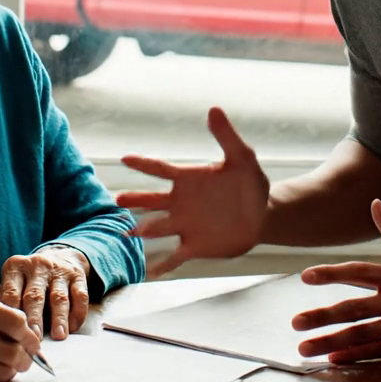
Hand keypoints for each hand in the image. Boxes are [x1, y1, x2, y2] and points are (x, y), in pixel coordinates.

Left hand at [0, 247, 90, 340]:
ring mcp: (59, 270)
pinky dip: (77, 313)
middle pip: (34, 296)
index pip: (10, 293)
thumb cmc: (28, 281)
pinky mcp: (77, 276)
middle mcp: (36, 266)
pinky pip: (80, 295)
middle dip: (35, 319)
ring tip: (58, 336)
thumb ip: (6, 303)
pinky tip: (73, 327)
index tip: (12, 335)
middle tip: (34, 339)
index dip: (11, 316)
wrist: (58, 258)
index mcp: (15, 268)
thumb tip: (0, 332)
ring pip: (58, 297)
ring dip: (59, 318)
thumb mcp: (13, 283)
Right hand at [117, 107, 269, 275]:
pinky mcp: (195, 246)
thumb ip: (226, 136)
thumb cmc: (250, 184)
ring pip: (158, 227)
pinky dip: (161, 265)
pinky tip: (149, 272)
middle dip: (135, 200)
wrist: (262, 216)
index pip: (161, 169)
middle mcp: (181, 202)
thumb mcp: (242, 158)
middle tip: (118, 199)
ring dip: (144, 229)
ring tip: (129, 232)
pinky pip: (174, 256)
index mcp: (188, 179)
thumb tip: (214, 109)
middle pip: (152, 200)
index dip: (144, 163)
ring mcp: (185, 225)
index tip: (125, 159)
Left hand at [292, 199, 380, 363]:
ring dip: (330, 342)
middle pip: (353, 308)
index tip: (305, 277)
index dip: (331, 273)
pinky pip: (378, 353)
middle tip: (295, 322)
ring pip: (360, 335)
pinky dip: (356, 357)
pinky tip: (335, 360)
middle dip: (321, 316)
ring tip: (304, 348)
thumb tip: (374, 203)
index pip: (358, 272)